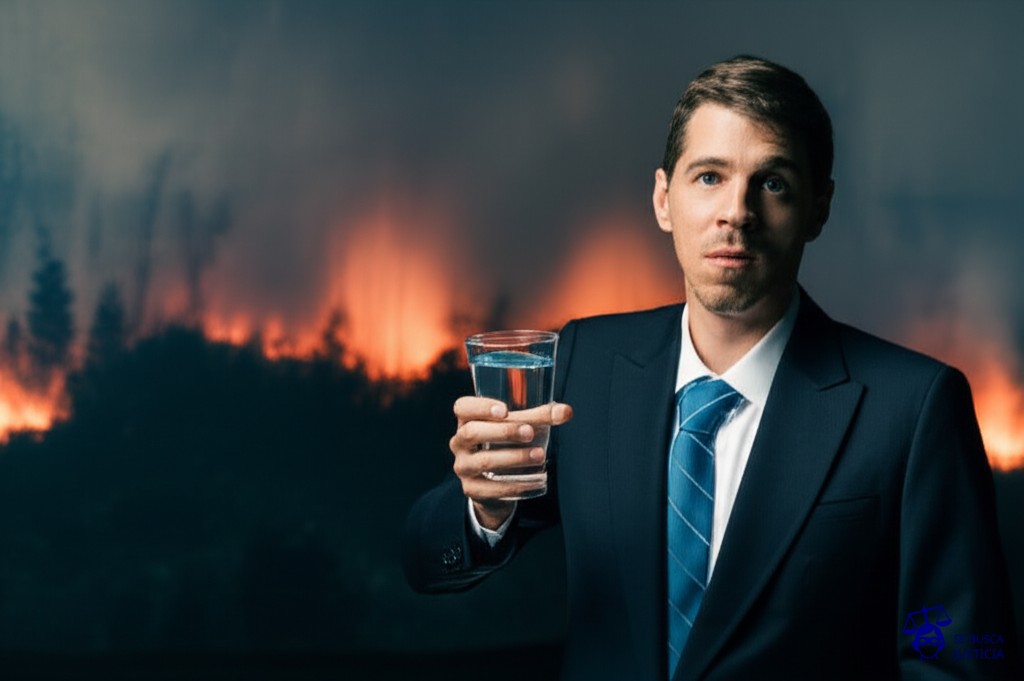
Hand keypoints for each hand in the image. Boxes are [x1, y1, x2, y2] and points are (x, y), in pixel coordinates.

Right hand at [449, 396, 572, 529]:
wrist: (493, 484)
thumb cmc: (505, 445)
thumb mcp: (518, 427)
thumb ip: (540, 418)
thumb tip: (566, 412)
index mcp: (467, 421)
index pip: (463, 408)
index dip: (480, 406)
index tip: (505, 410)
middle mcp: (459, 442)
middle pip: (472, 432)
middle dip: (503, 432)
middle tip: (530, 432)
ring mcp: (463, 467)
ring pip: (483, 461)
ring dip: (513, 457)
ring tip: (539, 455)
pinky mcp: (472, 489)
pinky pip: (491, 488)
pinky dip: (514, 484)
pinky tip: (532, 481)